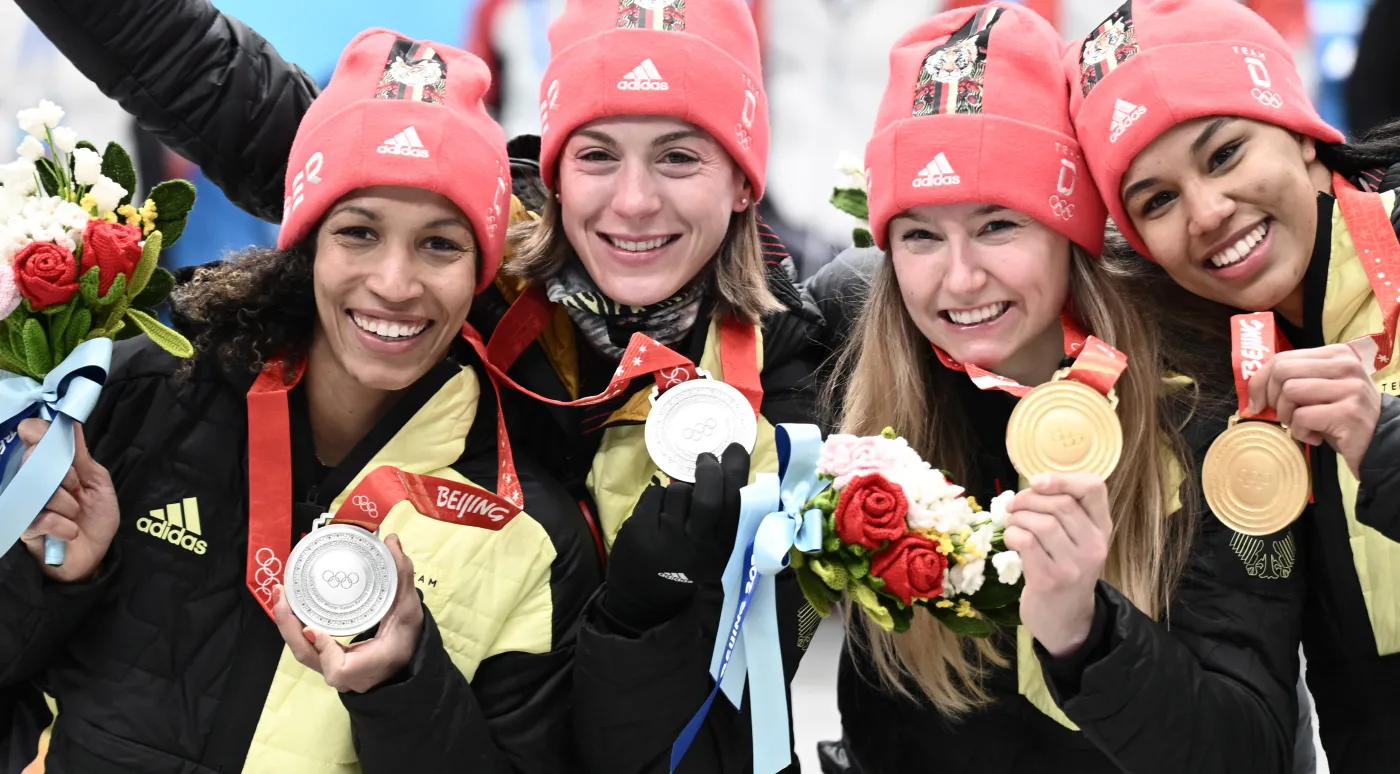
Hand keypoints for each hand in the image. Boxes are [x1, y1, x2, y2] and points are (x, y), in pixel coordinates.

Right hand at [16, 419, 118, 582]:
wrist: (96, 555)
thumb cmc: (95, 518)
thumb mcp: (98, 484)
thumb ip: (83, 458)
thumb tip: (73, 425)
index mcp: (52, 468)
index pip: (34, 440)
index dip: (38, 432)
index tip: (44, 433)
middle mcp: (34, 482)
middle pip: (31, 460)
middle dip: (62, 472)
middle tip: (75, 486)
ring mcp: (27, 505)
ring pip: (39, 489)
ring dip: (66, 502)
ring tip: (76, 513)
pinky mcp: (26, 529)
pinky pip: (40, 519)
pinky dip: (63, 525)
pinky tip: (71, 531)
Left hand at [273, 533, 423, 692]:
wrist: (403, 661)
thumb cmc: (407, 638)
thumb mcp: (409, 608)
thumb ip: (402, 576)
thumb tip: (391, 540)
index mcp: (368, 666)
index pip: (339, 668)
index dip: (325, 651)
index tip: (314, 629)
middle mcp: (346, 674)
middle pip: (308, 656)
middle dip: (289, 626)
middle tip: (282, 594)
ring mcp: (333, 669)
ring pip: (303, 652)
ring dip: (286, 624)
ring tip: (280, 594)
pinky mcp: (325, 661)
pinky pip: (305, 647)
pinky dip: (293, 627)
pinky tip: (288, 605)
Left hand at [603, 443, 749, 628]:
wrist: (643, 603)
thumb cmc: (686, 570)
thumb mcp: (714, 554)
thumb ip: (725, 521)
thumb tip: (730, 466)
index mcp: (722, 551)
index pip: (736, 506)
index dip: (737, 472)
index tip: (736, 449)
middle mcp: (697, 547)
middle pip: (708, 498)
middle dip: (709, 471)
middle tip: (707, 460)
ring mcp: (668, 540)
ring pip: (678, 492)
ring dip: (680, 489)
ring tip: (678, 504)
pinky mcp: (640, 533)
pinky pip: (654, 496)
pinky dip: (657, 497)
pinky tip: (658, 513)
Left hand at [1002, 473, 1110, 657]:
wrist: (1066, 620)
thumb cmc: (1065, 570)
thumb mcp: (1076, 540)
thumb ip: (1065, 513)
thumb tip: (1032, 484)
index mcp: (1102, 529)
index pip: (1094, 488)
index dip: (1062, 478)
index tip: (1036, 482)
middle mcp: (1094, 545)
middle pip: (1061, 504)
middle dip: (1028, 498)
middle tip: (1013, 506)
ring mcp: (1073, 565)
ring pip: (1042, 522)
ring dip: (1018, 518)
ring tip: (1013, 524)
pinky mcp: (1050, 580)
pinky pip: (1026, 542)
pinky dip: (1012, 534)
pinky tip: (1012, 541)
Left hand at [1246, 344, 1380, 476]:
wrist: (1379, 442)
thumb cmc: (1340, 416)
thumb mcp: (1319, 390)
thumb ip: (1294, 380)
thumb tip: (1254, 389)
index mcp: (1335, 354)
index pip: (1282, 357)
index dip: (1260, 380)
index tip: (1256, 401)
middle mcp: (1345, 366)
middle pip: (1282, 371)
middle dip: (1272, 398)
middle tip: (1283, 416)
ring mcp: (1349, 388)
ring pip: (1290, 392)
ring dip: (1287, 416)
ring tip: (1303, 426)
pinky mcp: (1348, 413)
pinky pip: (1302, 417)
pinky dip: (1300, 432)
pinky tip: (1315, 437)